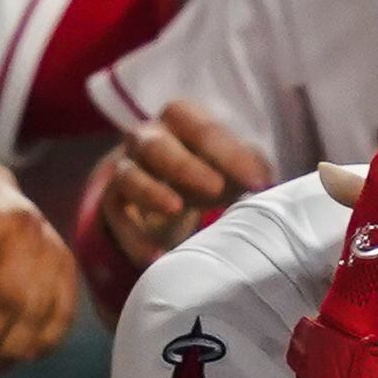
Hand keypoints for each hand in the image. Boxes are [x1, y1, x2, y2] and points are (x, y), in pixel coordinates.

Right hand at [95, 99, 274, 268]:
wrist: (168, 196)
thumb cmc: (209, 172)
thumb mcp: (233, 167)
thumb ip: (251, 168)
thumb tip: (265, 180)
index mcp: (181, 120)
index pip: (201, 129)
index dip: (230, 154)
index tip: (259, 182)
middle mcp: (147, 138)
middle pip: (155, 144)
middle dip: (184, 166)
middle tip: (215, 189)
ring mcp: (125, 169)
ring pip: (128, 175)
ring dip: (151, 193)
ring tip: (176, 210)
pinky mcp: (113, 203)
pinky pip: (115, 217)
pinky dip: (134, 237)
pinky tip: (156, 256)